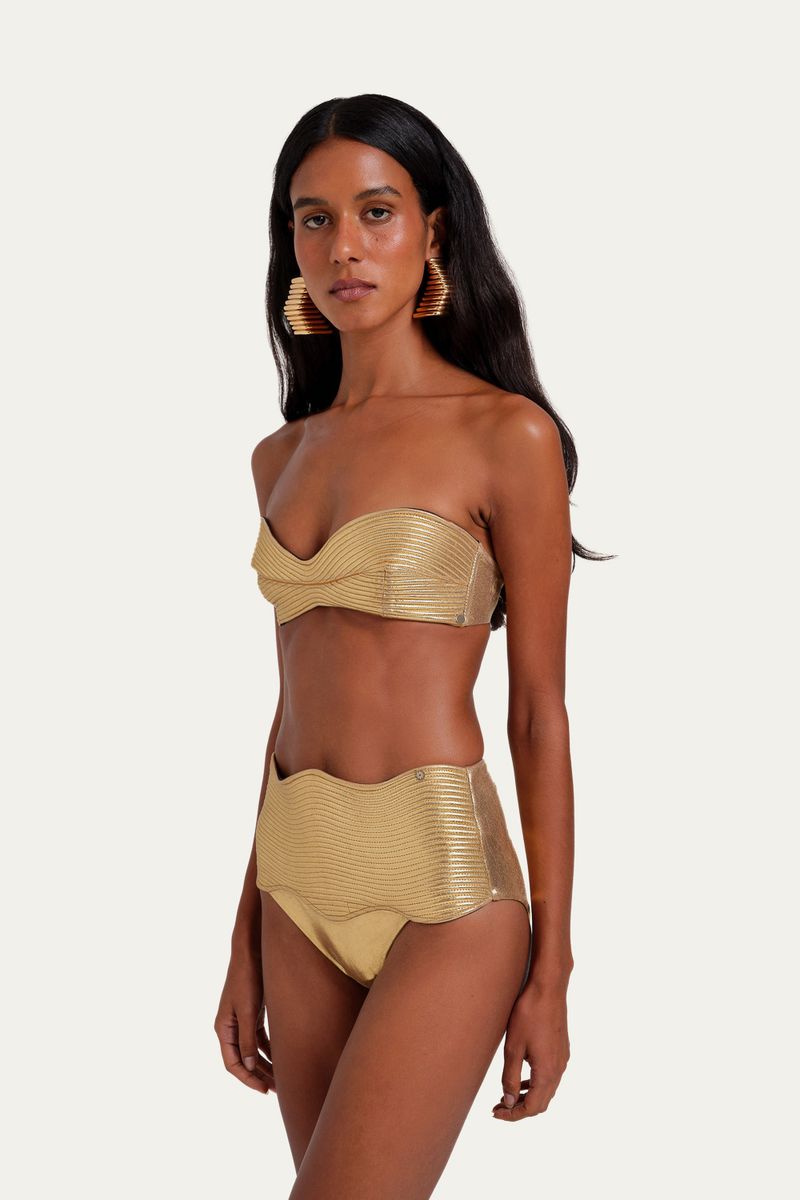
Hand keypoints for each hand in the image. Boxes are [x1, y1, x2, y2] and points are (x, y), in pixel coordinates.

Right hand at [214, 947, 274, 1094]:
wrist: (252, 951)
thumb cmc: (247, 978)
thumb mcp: (248, 1011)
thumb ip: (247, 1039)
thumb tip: (248, 1068)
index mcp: (223, 1028)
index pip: (233, 1064)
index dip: (247, 1079)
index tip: (264, 1091)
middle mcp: (230, 1027)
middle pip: (244, 1060)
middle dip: (259, 1075)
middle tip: (278, 1089)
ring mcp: (241, 1019)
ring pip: (253, 1050)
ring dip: (265, 1064)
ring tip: (282, 1078)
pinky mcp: (252, 1012)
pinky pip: (260, 1038)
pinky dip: (269, 1049)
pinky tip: (283, 1057)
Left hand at [492, 976, 569, 1120]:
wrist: (548, 988)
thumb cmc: (529, 1014)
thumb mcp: (513, 1047)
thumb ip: (510, 1077)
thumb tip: (508, 1101)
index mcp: (547, 1072)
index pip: (531, 1107)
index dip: (513, 1115)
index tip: (495, 1113)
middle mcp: (559, 1070)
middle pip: (541, 1103)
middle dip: (519, 1109)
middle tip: (498, 1107)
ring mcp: (562, 1060)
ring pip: (546, 1091)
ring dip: (527, 1097)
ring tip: (506, 1095)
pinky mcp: (561, 1050)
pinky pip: (550, 1077)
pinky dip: (535, 1084)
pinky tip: (521, 1077)